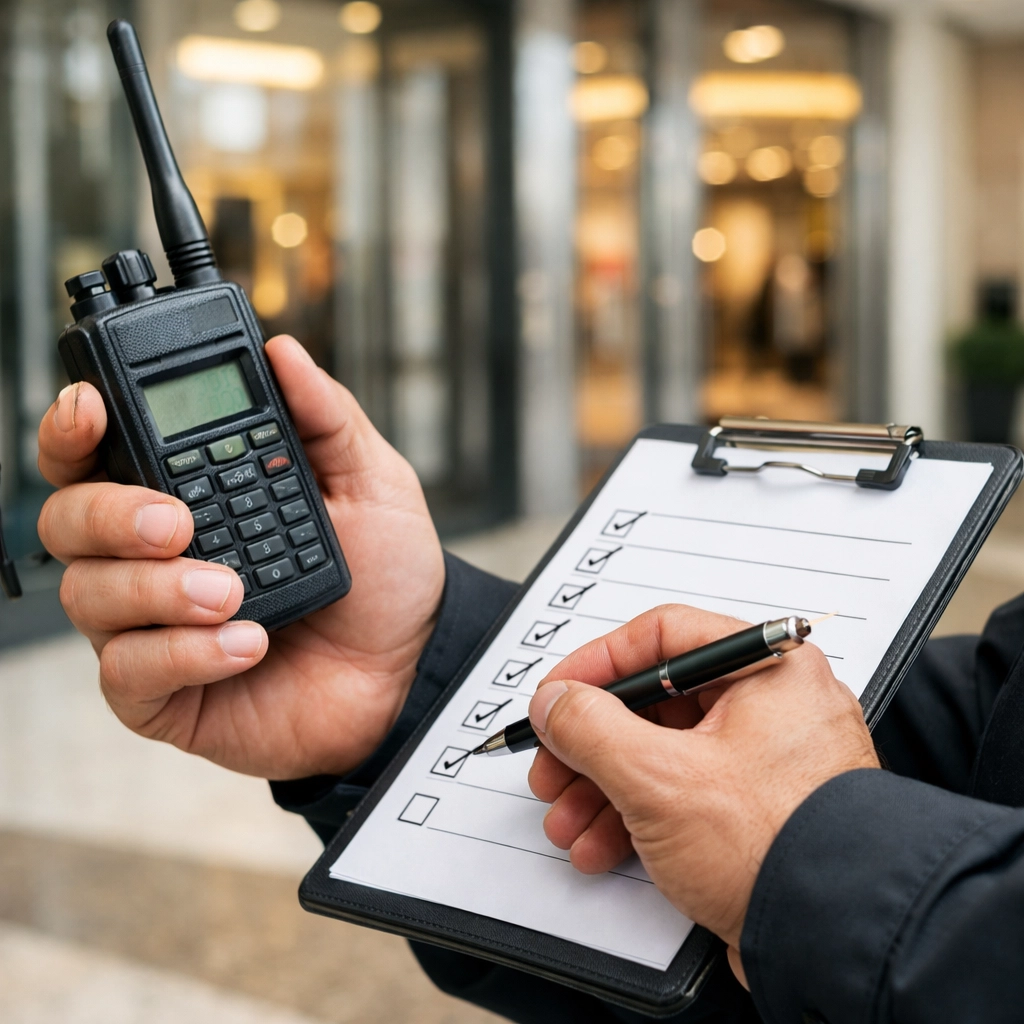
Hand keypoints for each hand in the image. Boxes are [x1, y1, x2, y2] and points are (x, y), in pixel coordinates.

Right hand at [37, 336, 444, 778]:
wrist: (408, 668)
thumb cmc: (384, 576)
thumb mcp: (371, 483)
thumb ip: (326, 417)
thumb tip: (284, 352)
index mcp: (190, 493)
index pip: (98, 453)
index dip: (74, 427)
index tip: (92, 407)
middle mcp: (153, 556)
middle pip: (68, 518)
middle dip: (111, 513)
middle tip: (179, 522)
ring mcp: (152, 624)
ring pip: (87, 594)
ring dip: (158, 588)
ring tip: (231, 591)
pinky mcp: (161, 691)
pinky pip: (129, 670)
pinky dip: (186, 652)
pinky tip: (247, 642)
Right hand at [526, 605, 877, 983]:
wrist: (840, 938)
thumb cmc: (780, 846)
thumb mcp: (659, 777)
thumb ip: (590, 728)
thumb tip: (554, 702)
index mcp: (768, 669)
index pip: (662, 637)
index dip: (596, 664)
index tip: (557, 694)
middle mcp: (774, 705)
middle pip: (656, 702)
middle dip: (591, 745)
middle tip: (553, 766)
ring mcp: (769, 761)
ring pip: (665, 754)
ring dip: (604, 787)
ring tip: (568, 821)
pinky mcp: (761, 811)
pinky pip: (687, 794)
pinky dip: (638, 816)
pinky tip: (602, 846)